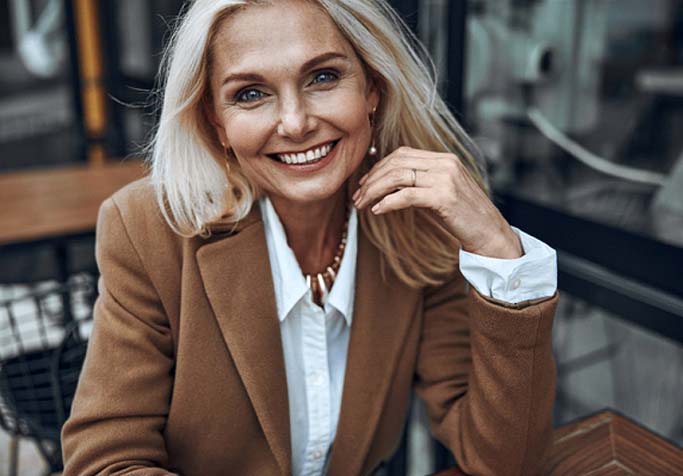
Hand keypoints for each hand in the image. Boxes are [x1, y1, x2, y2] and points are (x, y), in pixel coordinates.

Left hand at [352, 146, 522, 258]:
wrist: (490, 234)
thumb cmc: (465, 218)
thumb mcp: (441, 193)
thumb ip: (420, 184)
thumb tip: (388, 186)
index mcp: (444, 159)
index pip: (402, 154)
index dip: (379, 167)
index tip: (364, 183)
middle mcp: (445, 164)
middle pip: (397, 163)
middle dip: (372, 179)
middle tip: (357, 197)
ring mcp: (446, 179)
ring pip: (398, 177)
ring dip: (374, 191)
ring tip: (362, 205)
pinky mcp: (444, 197)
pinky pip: (407, 195)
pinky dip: (388, 202)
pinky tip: (378, 210)